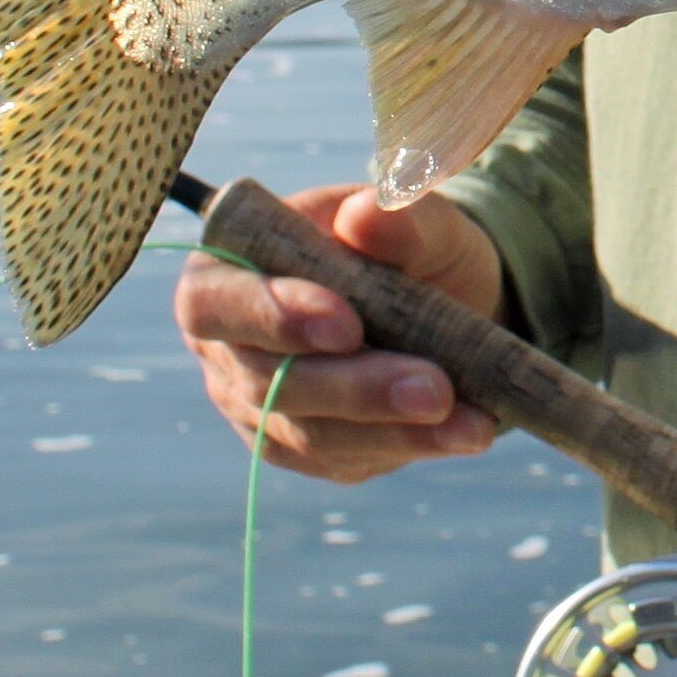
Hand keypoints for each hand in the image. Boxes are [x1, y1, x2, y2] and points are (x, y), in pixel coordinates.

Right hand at [176, 182, 508, 481]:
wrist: (444, 297)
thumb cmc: (408, 246)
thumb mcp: (416, 219)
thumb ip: (394, 217)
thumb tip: (368, 216)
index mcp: (227, 272)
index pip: (211, 302)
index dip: (269, 317)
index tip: (347, 325)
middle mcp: (231, 349)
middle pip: (266, 383)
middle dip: (355, 388)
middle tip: (434, 388)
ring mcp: (262, 408)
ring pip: (310, 435)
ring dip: (392, 429)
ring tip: (465, 419)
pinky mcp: (307, 449)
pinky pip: (348, 460)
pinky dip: (412, 445)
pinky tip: (463, 432)